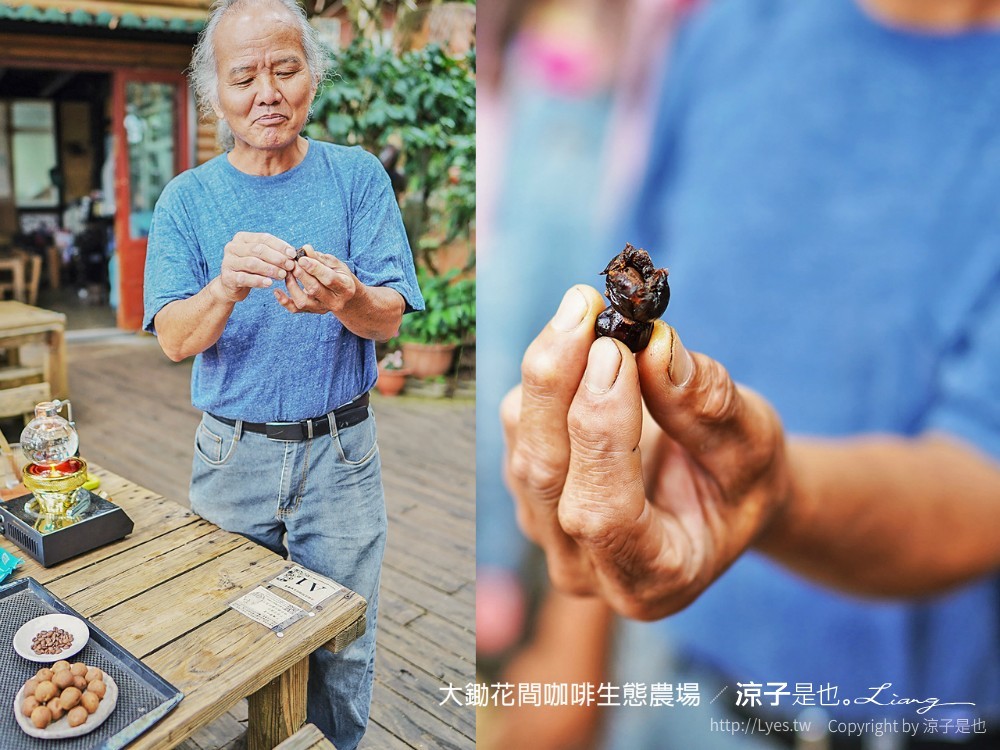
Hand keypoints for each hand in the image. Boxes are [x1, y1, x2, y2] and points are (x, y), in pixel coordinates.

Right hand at [211, 232, 296, 302]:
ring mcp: (228, 262)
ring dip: (270, 269)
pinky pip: (244, 278)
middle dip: (277, 258)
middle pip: (258, 250)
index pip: (264, 238)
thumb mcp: (261, 258)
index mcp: (242, 238)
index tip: (293, 254)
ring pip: (252, 263)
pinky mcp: (227, 277)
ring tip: (282, 275)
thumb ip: (274, 253)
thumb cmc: (251, 270)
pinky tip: (269, 283)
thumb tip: (293, 253)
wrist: (232, 286)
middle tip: (290, 266)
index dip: (280, 246)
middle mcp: (232, 247)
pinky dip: (258, 281)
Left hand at [274, 245, 357, 314]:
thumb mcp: (335, 264)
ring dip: (292, 286)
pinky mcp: (312, 311)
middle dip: (301, 275)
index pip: (329, 279)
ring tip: (286, 273)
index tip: (301, 259)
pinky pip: (295, 309)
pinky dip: (284, 301)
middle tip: (292, 264)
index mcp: (345, 287)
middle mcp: (335, 301)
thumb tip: (305, 249)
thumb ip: (320, 258)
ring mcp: (322, 308)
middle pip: (315, 289)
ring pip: (303, 301)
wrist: (344, 296)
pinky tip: (277, 291)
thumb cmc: (339, 275)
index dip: (314, 268)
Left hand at [501, 285, 791, 619]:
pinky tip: (578, 337)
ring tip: (585, 310)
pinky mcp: (530, 492)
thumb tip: (653, 345)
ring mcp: (548, 533)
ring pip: (523, 445)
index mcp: (653, 578)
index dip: (602, 432)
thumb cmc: (742, 479)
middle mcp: (586, 568)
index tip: (616, 353)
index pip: (604, 514)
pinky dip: (545, 374)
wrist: (720, 494)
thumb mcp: (753, 446)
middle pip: (546, 475)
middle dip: (557, 384)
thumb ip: (708, 408)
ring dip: (547, 369)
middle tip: (583, 308)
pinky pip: (519, 428)